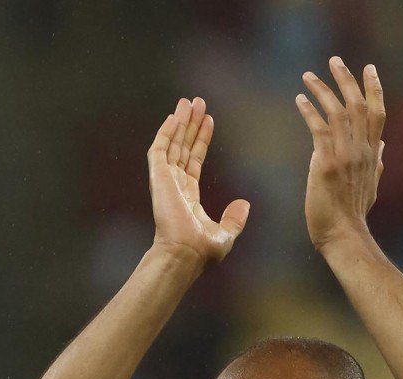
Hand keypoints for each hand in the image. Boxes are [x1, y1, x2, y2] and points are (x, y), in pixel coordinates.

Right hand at [147, 97, 249, 267]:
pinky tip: (174, 116)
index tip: (208, 121)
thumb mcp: (225, 234)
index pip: (194, 161)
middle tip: (197, 102)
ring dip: (179, 122)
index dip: (201, 140)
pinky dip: (165, 132)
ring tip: (188, 101)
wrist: (185, 253)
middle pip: (182, 147)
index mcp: (188, 197)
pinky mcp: (158, 178)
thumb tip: (244, 204)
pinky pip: (159, 150)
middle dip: (190, 125)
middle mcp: (175, 186)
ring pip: (172, 144)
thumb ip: (234, 219)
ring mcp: (165, 181)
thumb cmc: (202, 250)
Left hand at [295, 57, 385, 252]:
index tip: (369, 69)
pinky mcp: (326, 163)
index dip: (374, 88)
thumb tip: (382, 145)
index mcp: (372, 154)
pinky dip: (309, 111)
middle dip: (347, 80)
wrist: (343, 235)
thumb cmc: (353, 215)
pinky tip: (299, 100)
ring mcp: (345, 155)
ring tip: (308, 75)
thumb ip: (376, 163)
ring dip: (322, 90)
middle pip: (358, 105)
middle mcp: (362, 150)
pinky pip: (318, 129)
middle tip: (335, 60)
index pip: (377, 113)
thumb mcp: (371, 186)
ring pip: (337, 112)